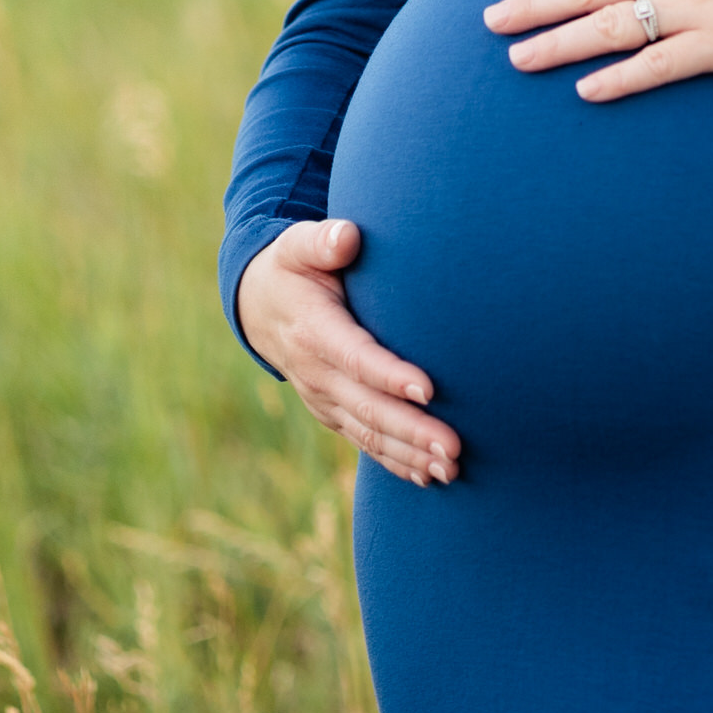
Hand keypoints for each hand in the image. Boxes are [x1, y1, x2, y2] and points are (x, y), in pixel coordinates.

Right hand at [236, 219, 461, 486]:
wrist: (258, 307)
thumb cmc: (292, 267)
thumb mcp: (297, 245)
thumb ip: (322, 241)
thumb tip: (347, 237)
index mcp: (313, 331)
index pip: (356, 358)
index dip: (390, 376)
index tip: (430, 389)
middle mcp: (316, 374)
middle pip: (368, 408)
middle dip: (412, 431)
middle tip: (455, 447)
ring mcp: (323, 399)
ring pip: (368, 434)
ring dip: (410, 454)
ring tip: (451, 468)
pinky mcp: (331, 412)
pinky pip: (363, 442)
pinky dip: (394, 461)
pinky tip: (426, 476)